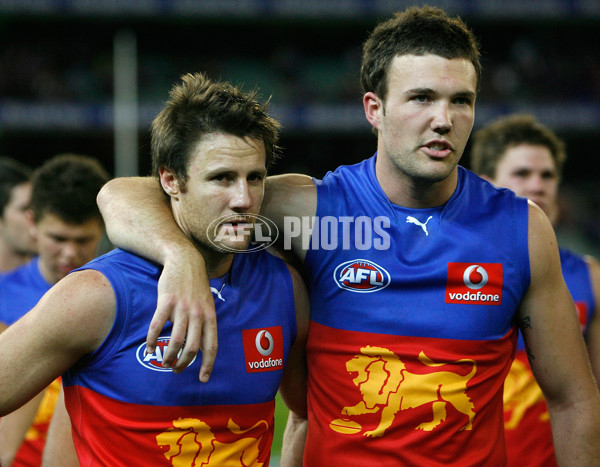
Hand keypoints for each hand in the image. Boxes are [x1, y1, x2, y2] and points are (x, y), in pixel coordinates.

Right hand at [146, 252, 217, 381]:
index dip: (208, 365)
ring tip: (163, 362)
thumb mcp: (207, 304)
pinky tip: (150, 348)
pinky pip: (157, 327)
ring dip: (168, 356)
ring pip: (175, 341)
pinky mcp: (166, 302)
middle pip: (191, 348)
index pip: (211, 346)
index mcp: (210, 316)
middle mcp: (198, 314)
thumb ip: (205, 323)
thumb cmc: (196, 286)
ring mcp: (182, 308)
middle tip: (175, 369)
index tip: (203, 379)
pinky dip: (152, 341)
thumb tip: (200, 347)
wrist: (184, 260)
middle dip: (183, 364)